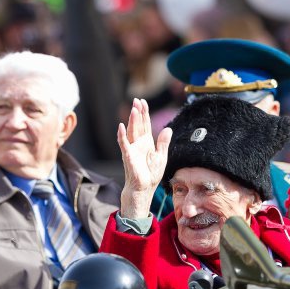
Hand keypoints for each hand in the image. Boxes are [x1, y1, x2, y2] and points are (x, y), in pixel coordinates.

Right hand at [118, 98, 171, 217]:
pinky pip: (124, 144)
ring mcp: (132, 149)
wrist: (144, 188)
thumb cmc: (151, 174)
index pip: (145, 125)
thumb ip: (163, 143)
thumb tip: (168, 129)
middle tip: (136, 100)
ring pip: (132, 131)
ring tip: (133, 109)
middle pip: (138, 125)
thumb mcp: (161, 157)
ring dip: (132, 120)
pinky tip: (121, 126)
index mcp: (147, 143)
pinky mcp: (128, 156)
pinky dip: (122, 135)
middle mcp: (138, 144)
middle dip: (137, 113)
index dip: (144, 113)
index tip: (142, 102)